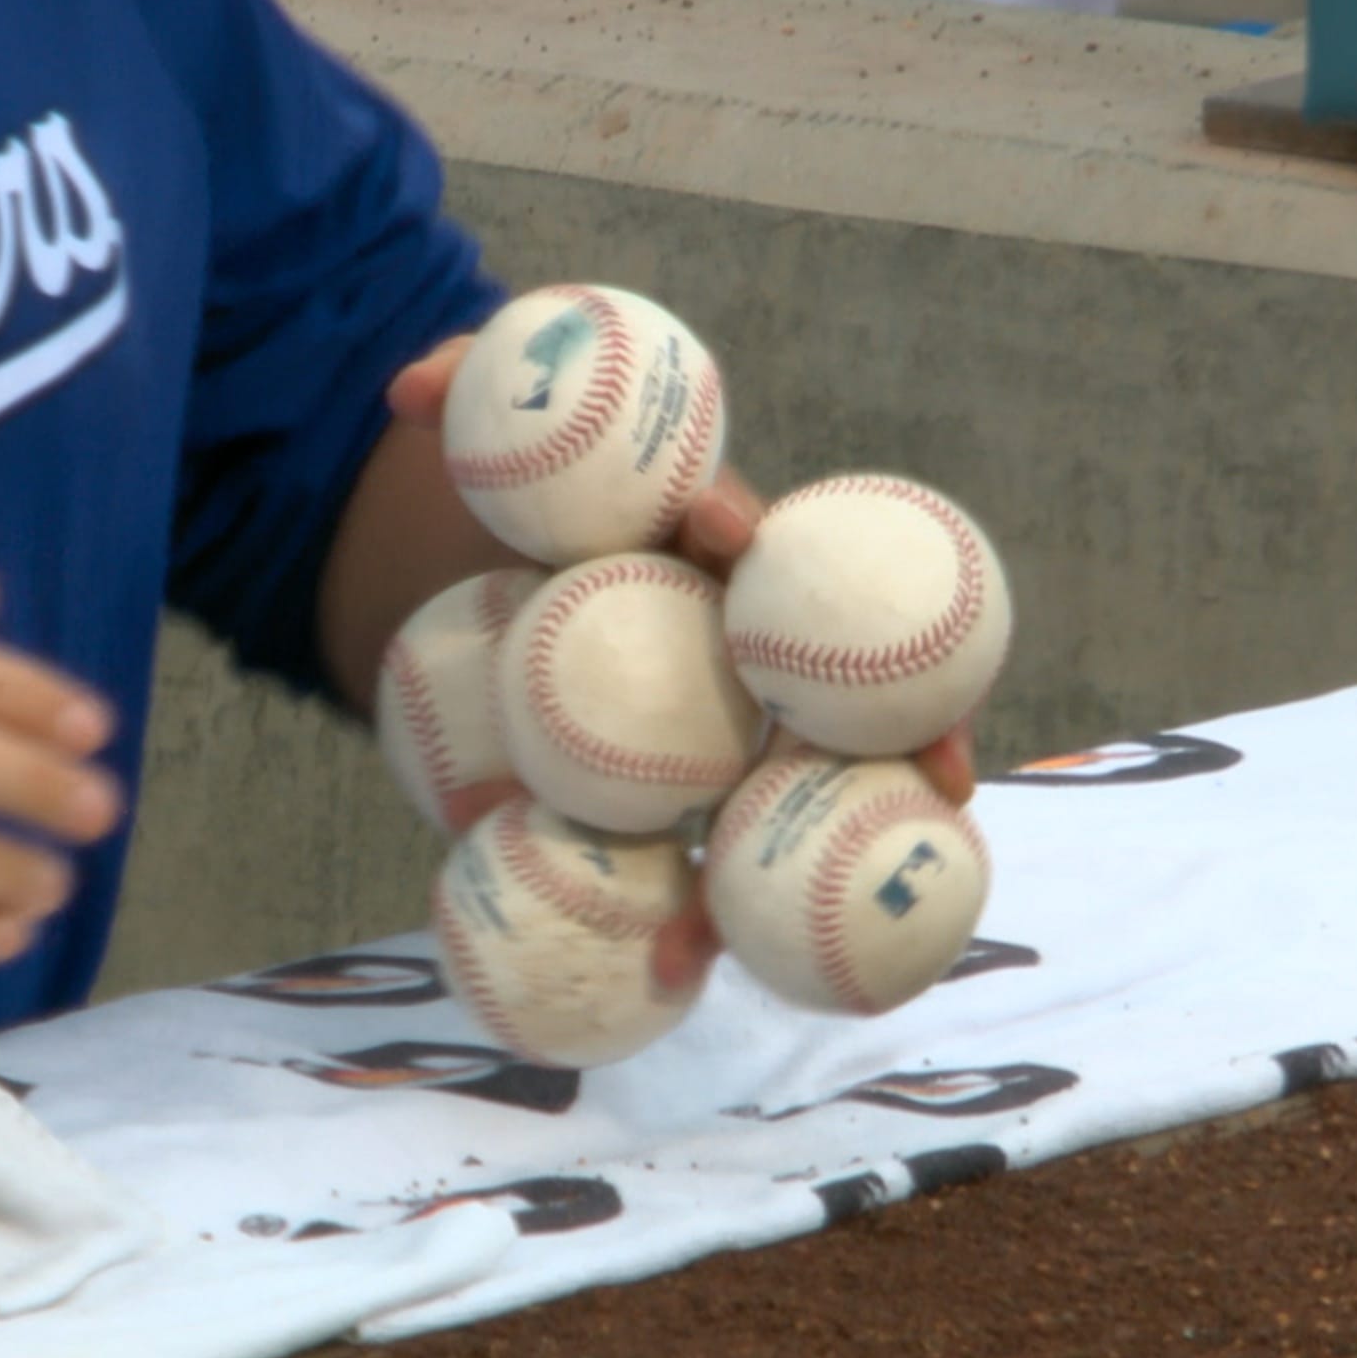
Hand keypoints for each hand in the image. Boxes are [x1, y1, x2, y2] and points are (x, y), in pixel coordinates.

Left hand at [390, 339, 983, 991]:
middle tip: (950, 775)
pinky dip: (695, 911)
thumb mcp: (477, 439)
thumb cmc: (505, 502)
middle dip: (904, 728)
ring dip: (832, 854)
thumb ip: (458, 388)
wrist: (460, 585)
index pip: (732, 529)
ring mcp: (703, 720)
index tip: (728, 531)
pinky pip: (691, 854)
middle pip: (830, 684)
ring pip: (790, 791)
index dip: (738, 526)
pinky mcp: (653, 791)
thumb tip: (406, 386)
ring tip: (860, 914)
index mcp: (685, 547)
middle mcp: (719, 637)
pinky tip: (687, 971)